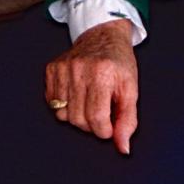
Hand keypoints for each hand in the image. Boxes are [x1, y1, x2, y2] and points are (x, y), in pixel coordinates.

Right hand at [44, 18, 137, 153]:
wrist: (103, 35)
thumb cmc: (119, 63)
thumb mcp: (131, 90)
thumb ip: (128, 121)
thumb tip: (123, 148)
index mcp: (102, 74)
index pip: (97, 119)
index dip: (105, 130)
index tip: (110, 125)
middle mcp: (80, 69)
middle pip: (78, 120)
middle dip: (91, 125)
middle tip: (100, 112)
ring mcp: (63, 68)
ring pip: (63, 114)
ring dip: (77, 116)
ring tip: (88, 102)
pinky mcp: (52, 68)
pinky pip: (52, 103)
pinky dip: (64, 105)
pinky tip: (76, 95)